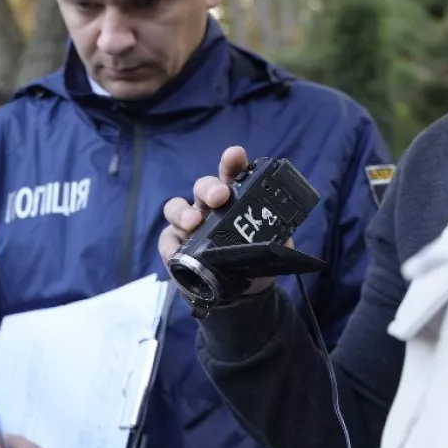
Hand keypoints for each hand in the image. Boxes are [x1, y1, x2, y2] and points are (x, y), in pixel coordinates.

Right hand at [158, 146, 279, 297]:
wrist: (242, 293)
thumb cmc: (255, 261)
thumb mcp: (274, 249)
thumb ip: (276, 238)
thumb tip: (281, 237)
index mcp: (236, 201)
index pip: (233, 176)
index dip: (232, 163)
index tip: (235, 154)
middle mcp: (210, 208)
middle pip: (203, 188)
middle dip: (209, 188)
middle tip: (219, 197)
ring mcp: (189, 226)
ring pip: (177, 207)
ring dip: (183, 212)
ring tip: (192, 223)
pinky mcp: (174, 245)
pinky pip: (166, 240)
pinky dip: (170, 244)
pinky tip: (177, 252)